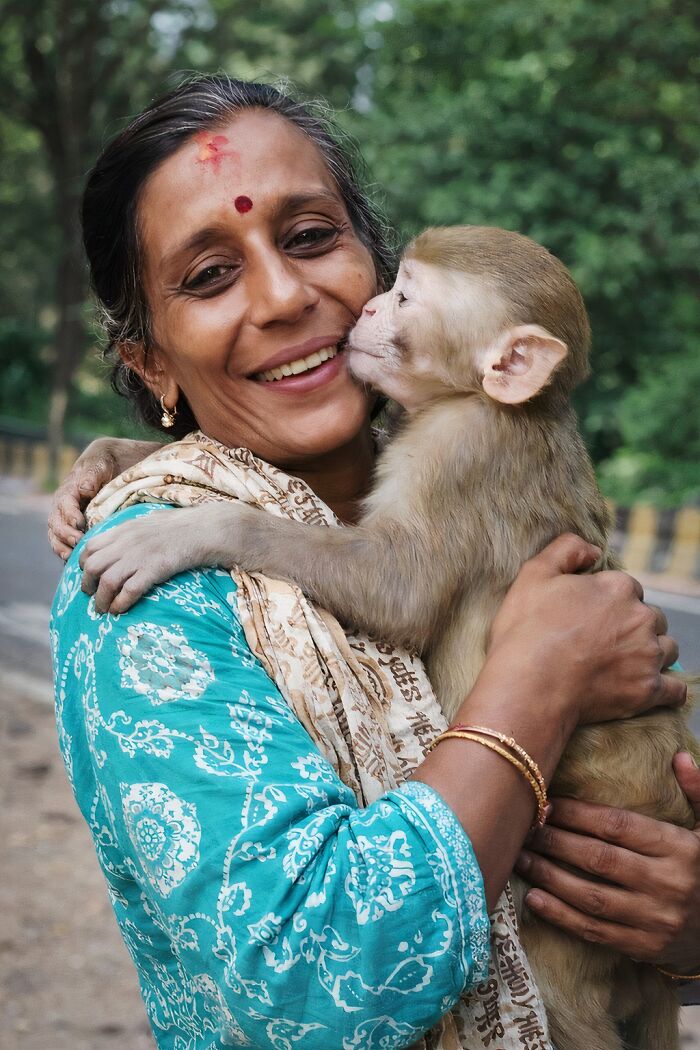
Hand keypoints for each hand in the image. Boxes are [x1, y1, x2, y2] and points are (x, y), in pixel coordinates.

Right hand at [48, 437, 161, 559]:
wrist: (106, 465)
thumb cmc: (104, 465)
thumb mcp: (100, 465)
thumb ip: (92, 476)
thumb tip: (85, 489)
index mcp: (68, 490)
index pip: (64, 505)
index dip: (71, 516)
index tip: (81, 525)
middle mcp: (62, 506)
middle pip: (56, 523)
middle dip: (66, 535)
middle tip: (79, 543)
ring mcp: (64, 518)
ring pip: (55, 535)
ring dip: (62, 547)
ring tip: (72, 558)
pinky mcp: (71, 529)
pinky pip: (62, 542)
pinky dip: (65, 552)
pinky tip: (73, 562)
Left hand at [79, 503, 246, 613]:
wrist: (203, 530)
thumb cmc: (180, 527)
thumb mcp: (149, 522)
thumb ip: (132, 532)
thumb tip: (121, 542)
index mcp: (124, 529)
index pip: (90, 547)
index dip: (83, 565)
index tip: (89, 576)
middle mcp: (126, 542)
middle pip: (92, 566)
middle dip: (87, 585)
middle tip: (91, 596)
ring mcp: (139, 556)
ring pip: (106, 581)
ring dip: (101, 600)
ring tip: (103, 610)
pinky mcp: (154, 570)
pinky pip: (129, 590)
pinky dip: (120, 603)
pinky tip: (119, 609)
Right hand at [488, 533, 685, 727]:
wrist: (530, 686)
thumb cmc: (528, 631)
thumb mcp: (534, 575)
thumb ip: (566, 550)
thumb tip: (593, 550)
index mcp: (618, 588)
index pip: (628, 589)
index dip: (609, 602)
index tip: (590, 617)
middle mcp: (641, 618)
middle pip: (652, 618)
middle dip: (635, 627)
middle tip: (605, 642)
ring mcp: (648, 656)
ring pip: (667, 649)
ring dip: (653, 653)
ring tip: (626, 664)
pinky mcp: (649, 691)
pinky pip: (675, 690)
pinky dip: (667, 689)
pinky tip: (652, 688)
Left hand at [515, 753, 699, 971]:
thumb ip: (698, 792)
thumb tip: (678, 756)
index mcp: (678, 849)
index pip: (618, 826)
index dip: (577, 814)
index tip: (546, 804)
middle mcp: (665, 884)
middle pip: (598, 859)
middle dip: (555, 842)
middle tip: (524, 829)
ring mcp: (654, 920)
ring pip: (591, 897)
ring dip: (549, 877)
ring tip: (521, 859)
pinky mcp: (644, 947)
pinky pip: (595, 932)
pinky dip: (561, 917)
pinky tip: (534, 899)